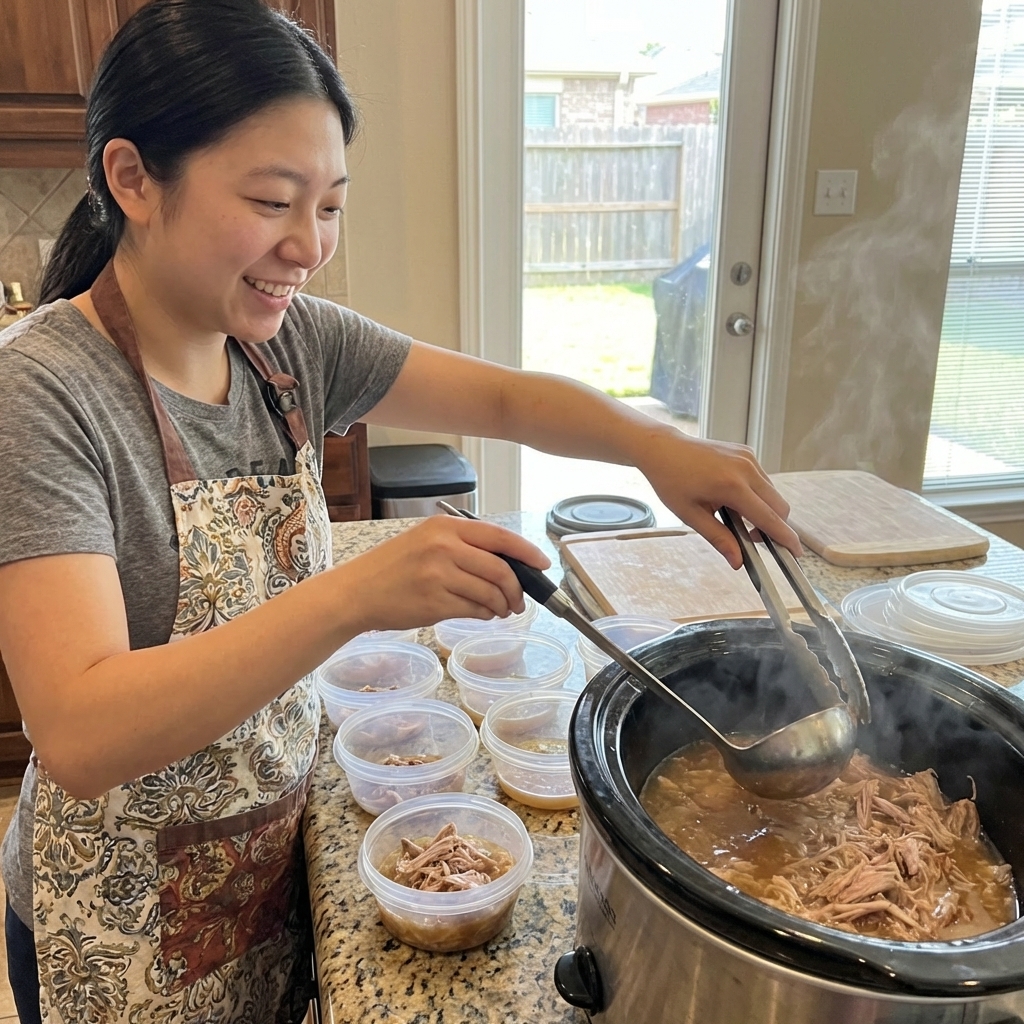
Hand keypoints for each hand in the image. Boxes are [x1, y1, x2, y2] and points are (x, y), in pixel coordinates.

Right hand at [333, 516, 550, 631]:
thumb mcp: (425, 541)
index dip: (526, 552)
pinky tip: (481, 614)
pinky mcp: (434, 603)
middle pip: (500, 569)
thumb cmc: (392, 567)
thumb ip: (463, 546)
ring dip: (502, 605)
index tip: (543, 564)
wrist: (356, 592)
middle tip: (519, 600)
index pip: (499, 537)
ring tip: (501, 610)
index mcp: (444, 527)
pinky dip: (484, 614)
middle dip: (517, 588)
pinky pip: (474, 610)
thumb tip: (507, 564)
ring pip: (490, 593)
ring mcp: (439, 576)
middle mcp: (444, 547)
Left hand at [638, 431, 800, 568]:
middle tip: (753, 538)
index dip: (785, 537)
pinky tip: (734, 498)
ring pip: (773, 493)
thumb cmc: (671, 481)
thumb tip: (738, 562)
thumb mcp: (691, 515)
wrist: (663, 449)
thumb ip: (718, 538)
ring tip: (736, 516)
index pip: (768, 518)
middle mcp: (745, 469)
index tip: (795, 553)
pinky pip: (763, 479)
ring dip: (765, 509)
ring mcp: (748, 458)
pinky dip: (757, 494)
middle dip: (775, 526)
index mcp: (731, 486)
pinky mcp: (747, 452)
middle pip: (779, 506)